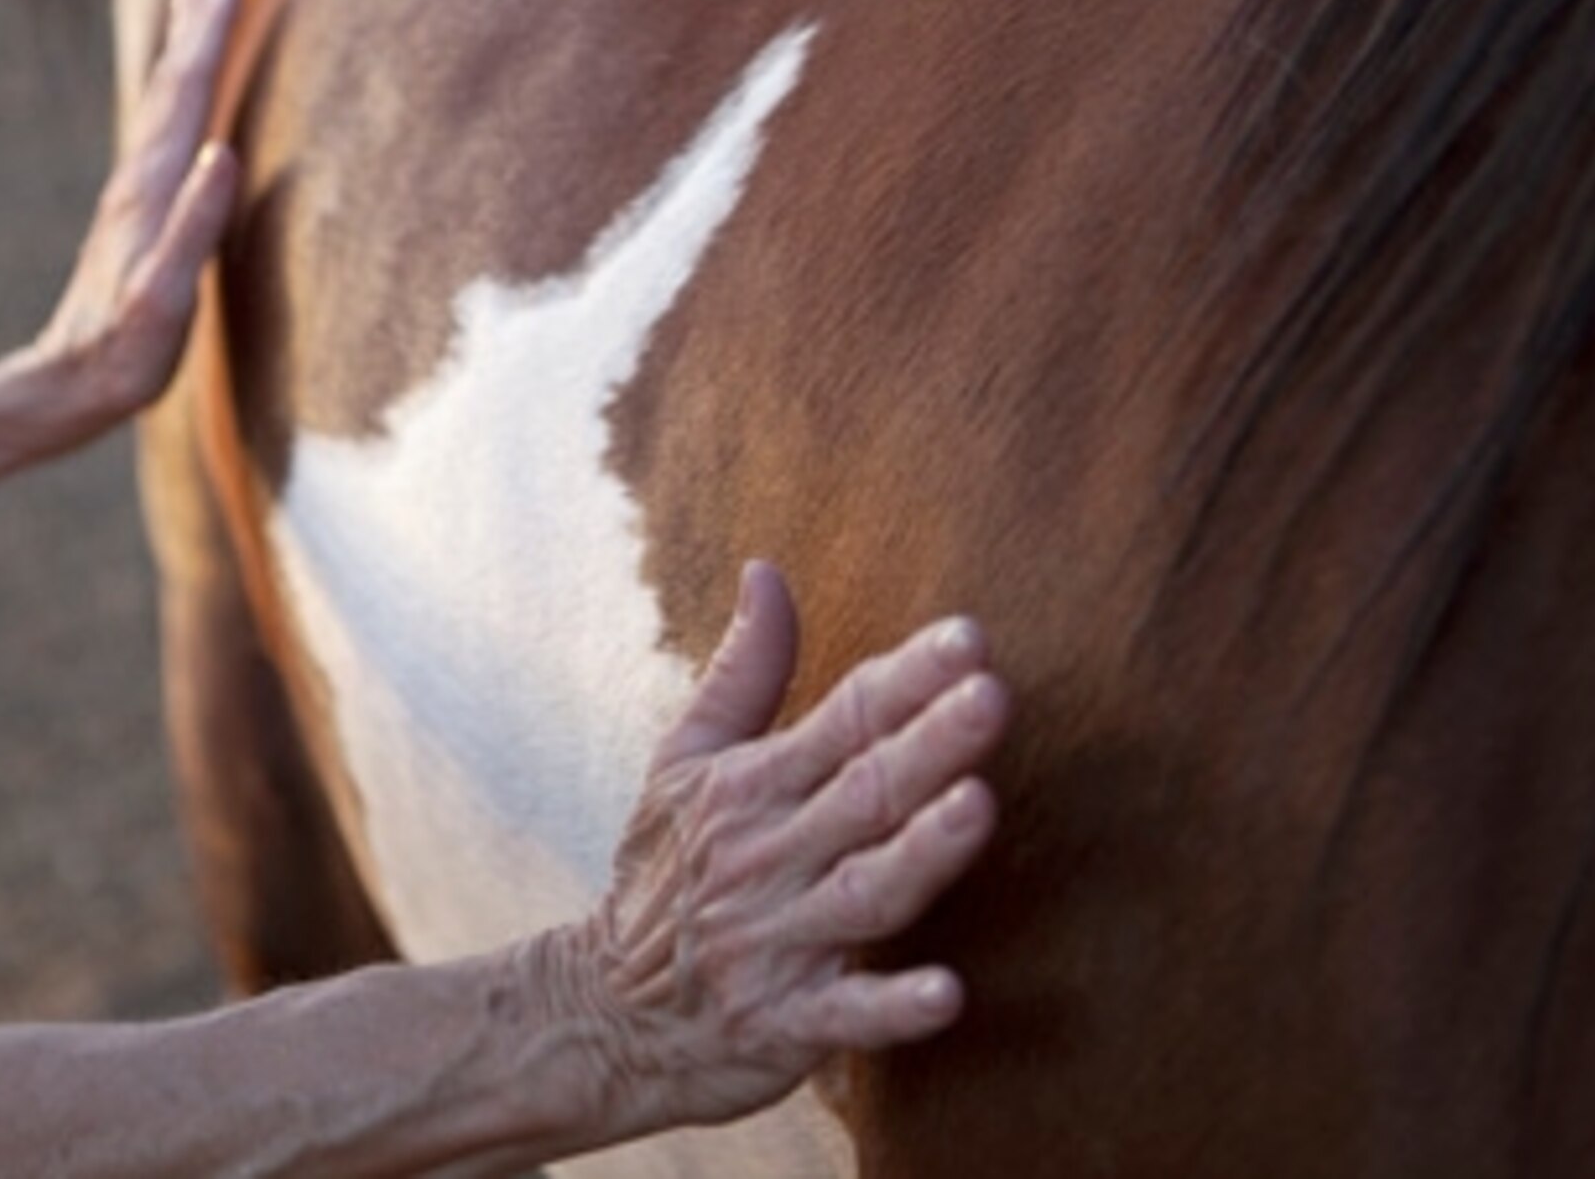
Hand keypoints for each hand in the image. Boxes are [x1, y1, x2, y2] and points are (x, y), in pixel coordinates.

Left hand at [29, 0, 244, 431]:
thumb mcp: (164, 300)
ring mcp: (135, 194)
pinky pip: (160, 128)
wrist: (64, 386)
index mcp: (152, 188)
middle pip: (172, 81)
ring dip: (182, 45)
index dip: (210, 31)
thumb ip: (193, 229)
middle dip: (198, 19)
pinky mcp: (135, 214)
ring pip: (162, 99)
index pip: (187, 92)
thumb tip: (225, 154)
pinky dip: (175, 90)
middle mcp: (139, 178)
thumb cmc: (123, 354)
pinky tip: (181, 93)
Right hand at [555, 564, 1006, 1138]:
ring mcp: (775, 941)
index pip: (842, 719)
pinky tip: (946, 993)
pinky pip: (844, 1016)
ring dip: (919, 853)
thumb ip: (744, 672)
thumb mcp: (684, 762)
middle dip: (928, 744)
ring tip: (977, 807)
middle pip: (862, 793)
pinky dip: (890, 1006)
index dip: (908, 679)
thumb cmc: (662, 876)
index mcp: (749, 787)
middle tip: (992, 696)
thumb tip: (768, 570)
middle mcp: (765, 856)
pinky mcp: (783, 1024)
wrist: (602, 1015)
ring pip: (862, 891)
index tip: (971, 638)